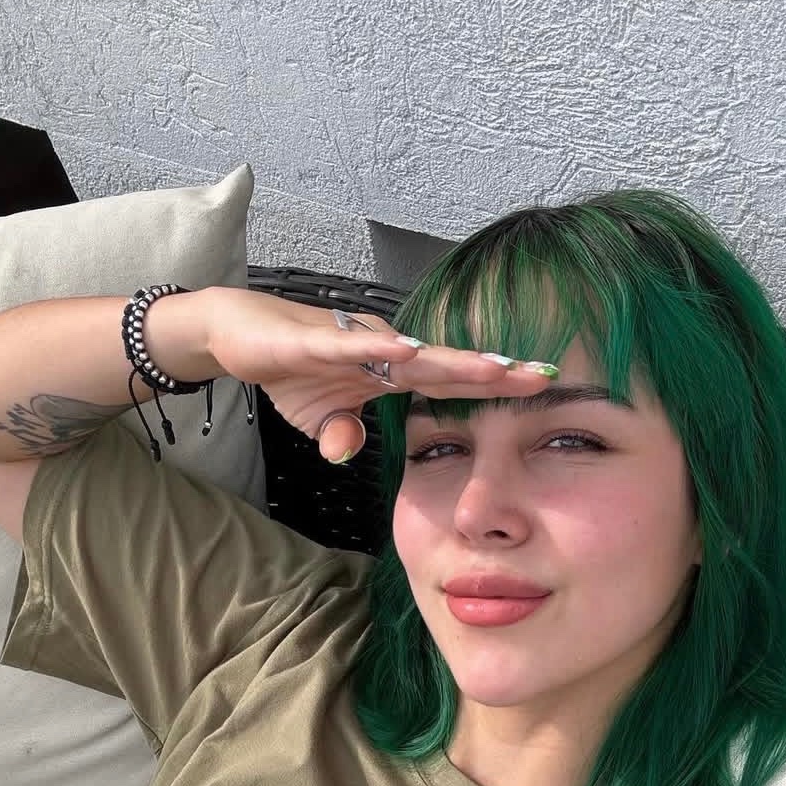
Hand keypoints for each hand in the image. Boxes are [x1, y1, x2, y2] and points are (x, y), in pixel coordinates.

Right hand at [188, 287, 558, 462]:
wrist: (238, 335)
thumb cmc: (290, 371)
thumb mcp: (319, 421)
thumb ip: (342, 436)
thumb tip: (346, 451)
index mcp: (391, 376)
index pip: (454, 383)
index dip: (498, 387)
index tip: (544, 390)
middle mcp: (382, 354)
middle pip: (448, 365)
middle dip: (497, 371)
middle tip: (546, 375)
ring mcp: (353, 343)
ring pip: (411, 353)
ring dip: (453, 360)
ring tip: (496, 367)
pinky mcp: (315, 340)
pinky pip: (352, 345)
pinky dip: (379, 348)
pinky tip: (408, 351)